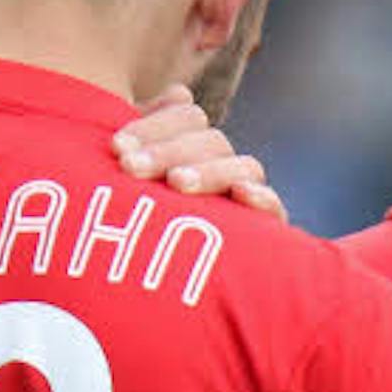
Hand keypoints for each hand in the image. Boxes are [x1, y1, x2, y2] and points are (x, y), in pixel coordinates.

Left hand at [112, 86, 286, 219]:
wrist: (163, 299)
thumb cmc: (132, 232)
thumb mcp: (125, 189)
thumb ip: (136, 145)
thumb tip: (176, 93)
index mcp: (189, 149)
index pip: (186, 116)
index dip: (153, 125)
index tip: (116, 146)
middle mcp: (220, 168)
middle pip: (210, 139)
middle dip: (167, 150)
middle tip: (130, 167)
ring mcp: (244, 198)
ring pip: (243, 166)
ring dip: (210, 170)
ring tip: (176, 183)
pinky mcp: (265, 234)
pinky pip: (275, 209)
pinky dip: (262, 198)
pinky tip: (241, 194)